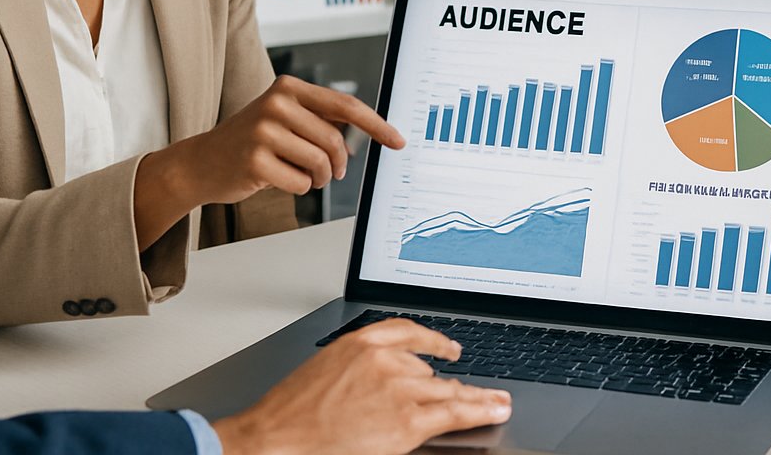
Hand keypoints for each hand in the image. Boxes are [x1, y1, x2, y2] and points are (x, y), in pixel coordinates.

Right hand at [177, 75, 405, 205]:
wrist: (200, 162)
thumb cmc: (251, 141)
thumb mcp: (285, 118)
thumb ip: (321, 119)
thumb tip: (368, 133)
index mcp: (289, 87)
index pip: (346, 106)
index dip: (377, 125)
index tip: (398, 140)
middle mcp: (277, 104)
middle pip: (335, 141)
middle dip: (339, 164)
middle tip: (331, 173)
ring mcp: (263, 131)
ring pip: (320, 163)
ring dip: (319, 177)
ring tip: (304, 175)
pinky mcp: (255, 160)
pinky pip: (300, 182)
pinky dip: (298, 187)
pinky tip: (279, 179)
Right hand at [213, 318, 511, 454]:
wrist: (274, 439)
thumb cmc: (291, 413)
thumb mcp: (327, 372)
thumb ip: (362, 369)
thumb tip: (391, 383)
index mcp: (362, 342)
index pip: (409, 331)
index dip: (434, 342)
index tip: (449, 348)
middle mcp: (385, 359)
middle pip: (430, 369)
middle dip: (449, 384)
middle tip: (475, 390)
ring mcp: (398, 388)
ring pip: (446, 389)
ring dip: (470, 398)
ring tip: (495, 401)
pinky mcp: (407, 419)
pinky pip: (454, 411)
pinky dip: (479, 409)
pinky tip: (496, 407)